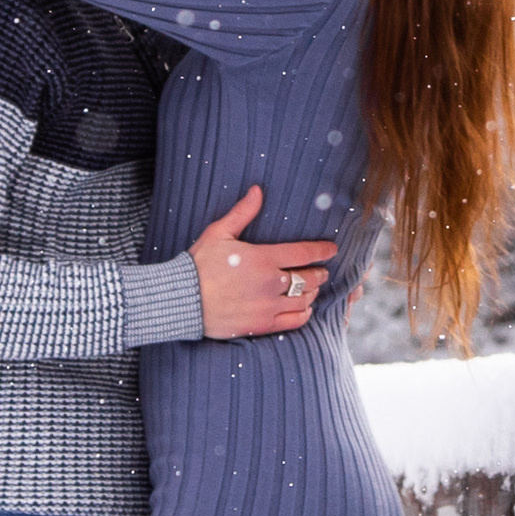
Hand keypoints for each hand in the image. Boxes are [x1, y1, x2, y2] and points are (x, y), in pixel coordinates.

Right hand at [190, 186, 335, 339]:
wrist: (183, 300)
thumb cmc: (199, 264)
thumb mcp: (219, 233)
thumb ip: (242, 213)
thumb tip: (258, 190)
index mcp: (262, 258)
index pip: (303, 252)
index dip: (322, 250)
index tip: (331, 249)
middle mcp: (270, 283)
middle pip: (309, 277)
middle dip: (319, 273)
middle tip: (322, 270)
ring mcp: (268, 306)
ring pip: (305, 299)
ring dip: (313, 293)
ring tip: (312, 288)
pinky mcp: (262, 325)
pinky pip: (295, 322)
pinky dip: (304, 314)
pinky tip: (303, 308)